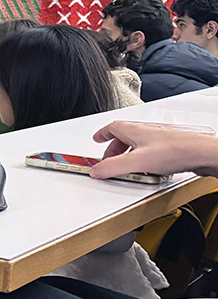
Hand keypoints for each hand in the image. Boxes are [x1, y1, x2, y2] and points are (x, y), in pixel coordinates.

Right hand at [90, 121, 217, 179]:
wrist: (201, 154)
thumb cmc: (175, 151)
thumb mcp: (136, 162)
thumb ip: (112, 167)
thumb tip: (97, 170)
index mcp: (135, 131)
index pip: (113, 128)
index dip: (102, 134)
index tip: (96, 139)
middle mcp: (146, 133)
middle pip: (124, 137)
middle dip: (114, 149)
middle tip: (109, 160)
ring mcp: (159, 140)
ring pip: (137, 145)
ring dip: (129, 155)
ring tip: (127, 168)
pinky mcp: (169, 149)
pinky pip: (150, 153)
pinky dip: (143, 160)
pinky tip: (147, 171)